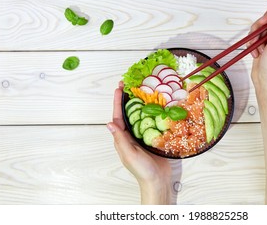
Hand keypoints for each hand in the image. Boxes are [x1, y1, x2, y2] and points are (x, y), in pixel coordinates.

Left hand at [107, 82, 171, 203]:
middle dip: (127, 99)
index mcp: (122, 138)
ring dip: (139, 104)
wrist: (158, 181)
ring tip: (142, 91)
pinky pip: (150, 122)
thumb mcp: (129, 154)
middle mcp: (130, 135)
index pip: (118, 116)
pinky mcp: (152, 138)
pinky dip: (152, 113)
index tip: (119, 88)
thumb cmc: (142, 170)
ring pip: (139, 116)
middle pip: (128, 113)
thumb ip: (120, 139)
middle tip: (130, 85)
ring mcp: (141, 137)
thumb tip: (109, 123)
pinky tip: (157, 106)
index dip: (118, 102)